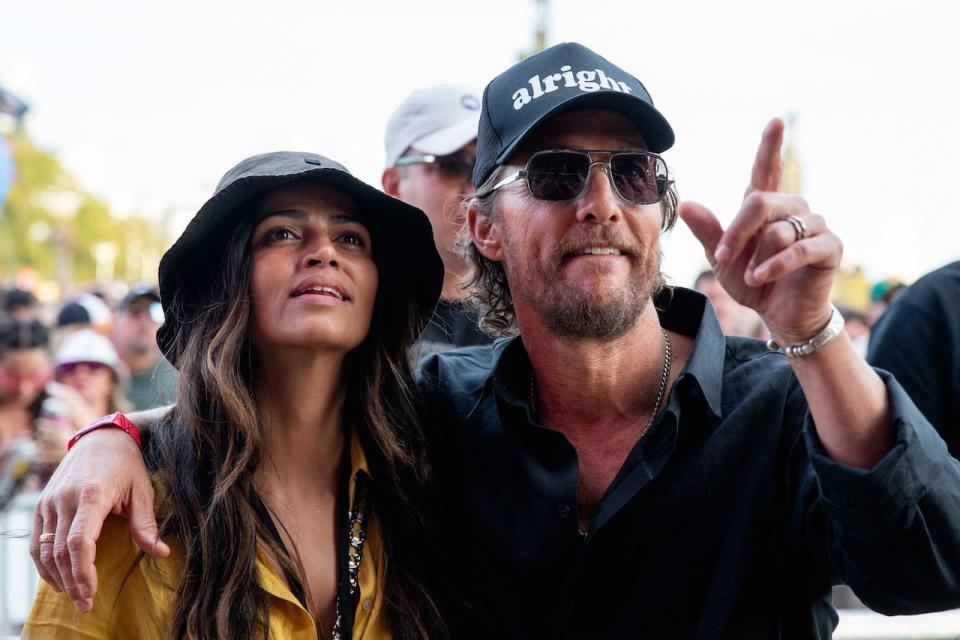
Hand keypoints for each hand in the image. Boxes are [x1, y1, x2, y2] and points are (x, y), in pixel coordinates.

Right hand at [29, 427, 168, 612]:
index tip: (92, 592)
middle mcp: (65, 499)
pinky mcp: (42, 504)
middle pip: (60, 551)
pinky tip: (57, 578)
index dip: (83, 571)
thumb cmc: (126, 465)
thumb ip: (146, 524)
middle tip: (85, 604)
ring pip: (43, 549)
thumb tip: (161, 552)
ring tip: (73, 596)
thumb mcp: (142, 490)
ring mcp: (50, 501)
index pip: (79, 541)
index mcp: (92, 495)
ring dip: (56, 577)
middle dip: (72, 582)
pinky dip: (43, 563)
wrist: (101, 438)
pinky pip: (36, 540)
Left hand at [679, 118, 842, 343]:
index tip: (776, 121)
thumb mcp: (723, 259)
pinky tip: (762, 277)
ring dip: (758, 258)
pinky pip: (799, 249)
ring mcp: (814, 225)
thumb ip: (708, 232)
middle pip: (761, 202)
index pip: (767, 169)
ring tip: (753, 275)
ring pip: (779, 230)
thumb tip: (686, 204)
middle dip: (737, 233)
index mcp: (765, 206)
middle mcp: (792, 208)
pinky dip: (775, 265)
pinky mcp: (830, 246)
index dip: (770, 146)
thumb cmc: (752, 280)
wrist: (779, 313)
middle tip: (724, 258)